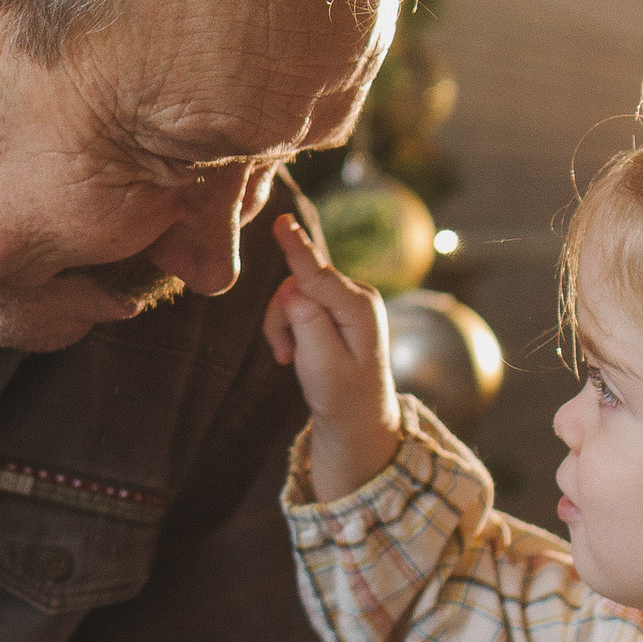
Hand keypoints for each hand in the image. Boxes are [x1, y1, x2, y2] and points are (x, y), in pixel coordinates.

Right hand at [265, 209, 401, 499]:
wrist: (358, 419)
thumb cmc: (342, 398)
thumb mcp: (322, 366)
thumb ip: (307, 324)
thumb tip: (291, 287)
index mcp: (360, 309)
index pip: (319, 274)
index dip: (296, 248)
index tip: (282, 221)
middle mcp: (358, 297)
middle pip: (299, 284)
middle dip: (282, 317)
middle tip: (283, 355)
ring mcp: (347, 301)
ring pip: (294, 295)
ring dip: (283, 326)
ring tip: (290, 359)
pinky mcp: (336, 307)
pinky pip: (299, 303)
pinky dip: (289, 328)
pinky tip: (295, 353)